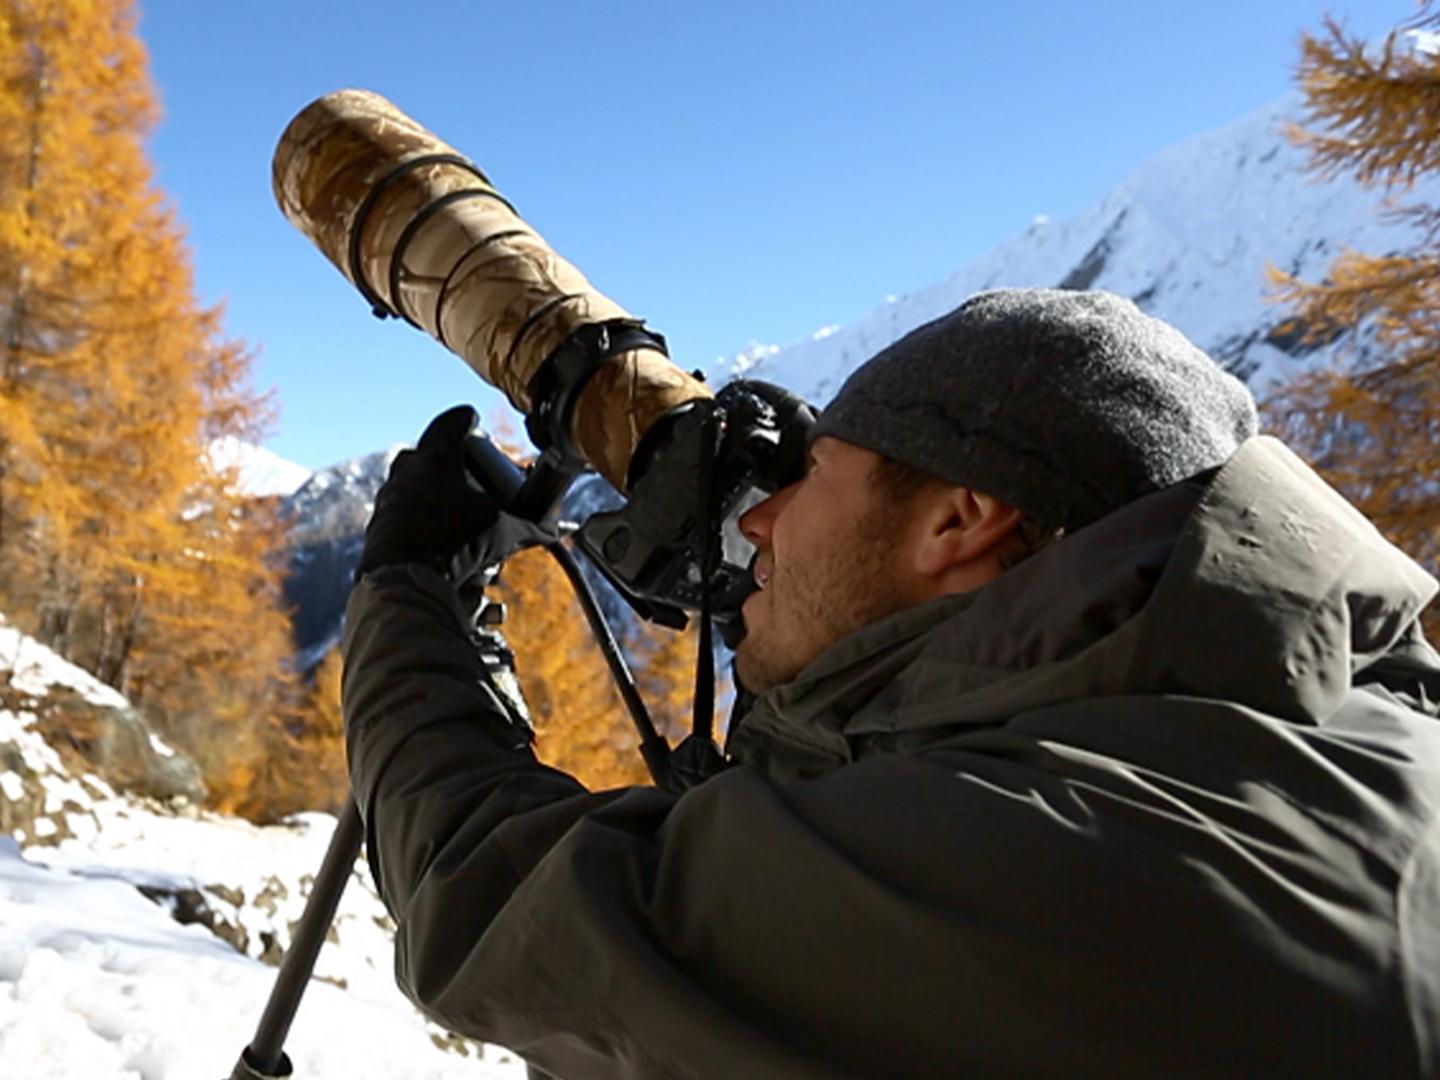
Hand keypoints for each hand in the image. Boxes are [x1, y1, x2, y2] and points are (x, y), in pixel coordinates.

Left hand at [355, 405, 547, 588]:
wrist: (403, 580)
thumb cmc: (452, 546)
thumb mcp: (500, 531)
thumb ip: (529, 525)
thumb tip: (552, 528)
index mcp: (436, 459)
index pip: (452, 424)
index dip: (465, 418)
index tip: (471, 417)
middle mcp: (407, 472)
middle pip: (430, 452)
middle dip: (450, 459)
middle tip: (470, 471)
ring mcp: (389, 497)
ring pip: (415, 483)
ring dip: (435, 491)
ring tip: (459, 512)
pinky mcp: (380, 524)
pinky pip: (404, 511)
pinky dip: (421, 517)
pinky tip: (439, 536)